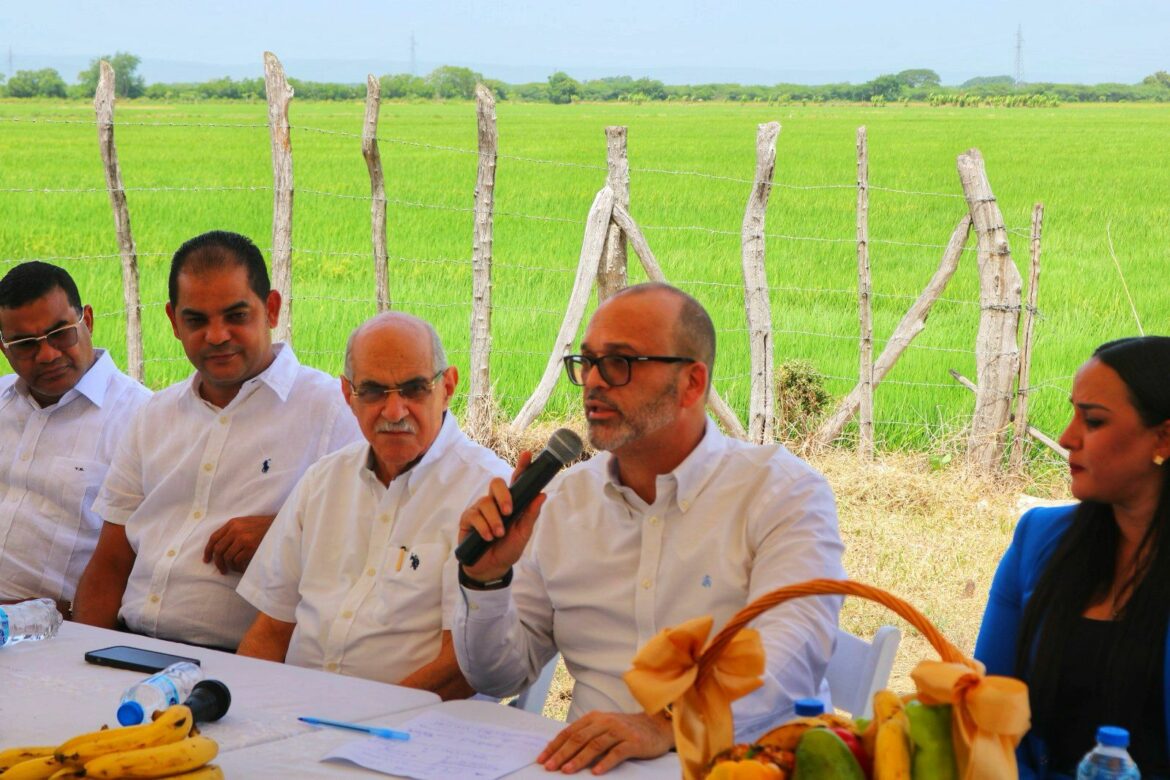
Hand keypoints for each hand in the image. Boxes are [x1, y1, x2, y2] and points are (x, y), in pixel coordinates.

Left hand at [203, 515, 275, 573]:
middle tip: (222, 570)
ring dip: (230, 566)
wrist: (281, 526)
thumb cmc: (264, 527)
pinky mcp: (250, 547)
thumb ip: (233, 531)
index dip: (208, 550)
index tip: (207, 560)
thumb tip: (218, 547)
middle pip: (218, 549)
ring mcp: (243, 538)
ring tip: (235, 569)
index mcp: (233, 523)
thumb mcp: (246, 524)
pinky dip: (239, 567)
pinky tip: (243, 568)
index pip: (214, 538)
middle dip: (217, 562)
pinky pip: (238, 561)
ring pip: (227, 557)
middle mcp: (236, 530)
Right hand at [458, 452, 545, 582]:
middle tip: (509, 512)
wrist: (491, 568)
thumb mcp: (523, 534)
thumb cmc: (508, 548)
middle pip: (496, 483)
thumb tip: (541, 495)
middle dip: (503, 496)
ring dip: (494, 520)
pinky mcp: (468, 519)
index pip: (516, 481)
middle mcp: (495, 502)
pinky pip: (474, 516)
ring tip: (498, 535)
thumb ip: (530, 515)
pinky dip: (483, 527)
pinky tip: (488, 537)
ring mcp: (480, 509)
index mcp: (511, 502)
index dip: (521, 466)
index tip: (527, 455)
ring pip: (485, 502)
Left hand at [537, 711, 673, 773]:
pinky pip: (617, 753)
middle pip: (579, 738)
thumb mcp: (604, 726)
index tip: (542, 758)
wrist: (657, 726)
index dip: (554, 745)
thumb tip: (561, 750)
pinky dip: (605, 763)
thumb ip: (586, 734)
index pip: (570, 732)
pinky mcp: (633, 742)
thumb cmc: (626, 729)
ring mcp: (619, 731)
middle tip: (549, 767)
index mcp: (594, 718)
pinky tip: (595, 772)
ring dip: (579, 759)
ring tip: (567, 771)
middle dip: (562, 753)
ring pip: (595, 745)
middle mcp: (605, 722)